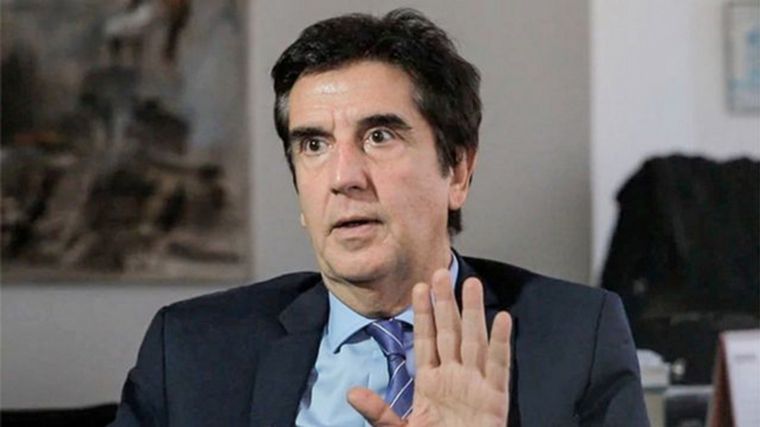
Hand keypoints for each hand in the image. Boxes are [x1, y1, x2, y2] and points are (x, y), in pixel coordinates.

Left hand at [348, 269, 511, 425]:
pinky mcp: (495, 399)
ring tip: (470, 283)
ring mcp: (475, 385)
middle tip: (440, 271)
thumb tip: (352, 393)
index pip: (425, 340)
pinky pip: (499, 367)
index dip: (422, 314)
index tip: (418, 287)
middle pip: (449, 332)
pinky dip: (501, 343)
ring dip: (472, 313)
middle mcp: (454, 378)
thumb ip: (379, 412)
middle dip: (445, 303)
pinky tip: (503, 318)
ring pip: (474, 341)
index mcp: (430, 383)